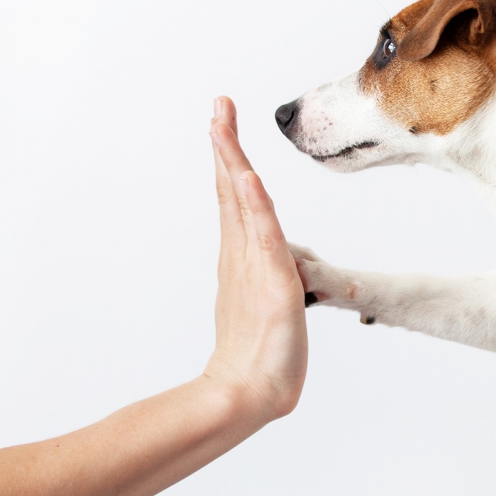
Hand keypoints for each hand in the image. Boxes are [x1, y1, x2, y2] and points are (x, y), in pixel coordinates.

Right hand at [206, 96, 307, 420]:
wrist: (253, 391)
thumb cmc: (261, 352)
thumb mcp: (271, 299)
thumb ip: (270, 274)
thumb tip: (276, 261)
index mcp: (243, 253)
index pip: (234, 195)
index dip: (228, 157)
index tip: (222, 119)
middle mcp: (243, 253)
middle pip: (231, 189)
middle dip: (225, 145)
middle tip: (219, 104)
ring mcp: (255, 267)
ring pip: (242, 204)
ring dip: (234, 162)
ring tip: (223, 124)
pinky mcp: (272, 285)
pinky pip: (264, 239)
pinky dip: (255, 207)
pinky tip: (249, 179)